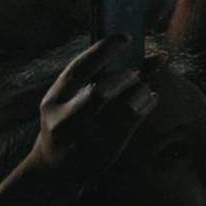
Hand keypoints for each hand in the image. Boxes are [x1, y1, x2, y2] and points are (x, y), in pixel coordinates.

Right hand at [24, 37, 156, 184]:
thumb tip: (153, 54)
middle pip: (100, 92)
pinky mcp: (105, 153)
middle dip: (124, 78)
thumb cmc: (69, 121)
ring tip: (143, 89)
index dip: (103, 50)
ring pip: (125, 109)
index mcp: (54, 100)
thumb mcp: (72, 98)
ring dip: (141, 91)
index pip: (78, 70)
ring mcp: (85, 140)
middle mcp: (64, 121)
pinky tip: (149, 99)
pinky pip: (135, 124)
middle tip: (133, 73)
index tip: (126, 37)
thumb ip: (102, 75)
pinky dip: (147, 105)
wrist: (53, 168)